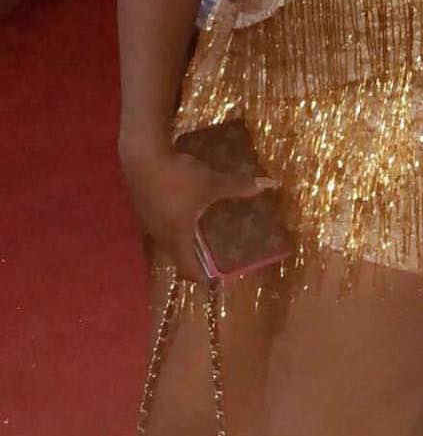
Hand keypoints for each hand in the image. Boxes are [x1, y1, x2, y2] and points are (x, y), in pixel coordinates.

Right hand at [119, 139, 271, 282]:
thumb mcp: (211, 183)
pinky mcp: (143, 206)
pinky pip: (161, 223)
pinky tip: (184, 209)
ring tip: (201, 233)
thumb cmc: (178, 178)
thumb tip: (268, 186)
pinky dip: (174, 223)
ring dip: (183, 239)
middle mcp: (160, 235)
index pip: (187, 269)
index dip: (202, 277)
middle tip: (214, 254)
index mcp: (176, 237)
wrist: (141, 156)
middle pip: (177, 256)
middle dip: (194, 258)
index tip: (216, 279)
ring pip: (167, 239)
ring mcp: (148, 221)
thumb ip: (238, 187)